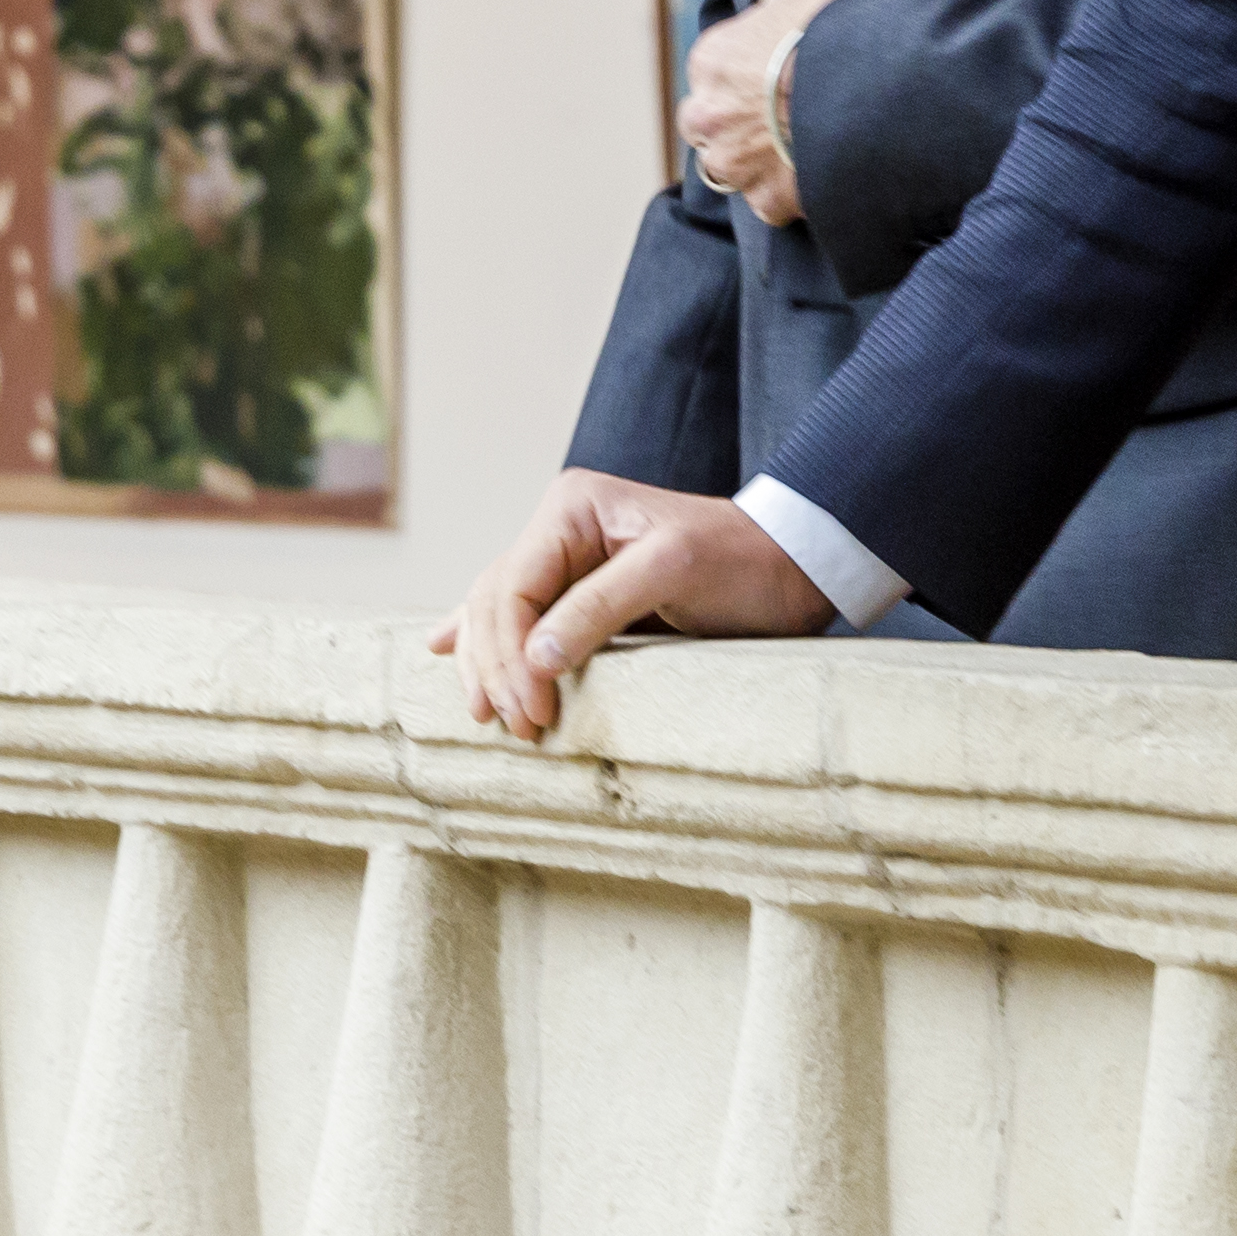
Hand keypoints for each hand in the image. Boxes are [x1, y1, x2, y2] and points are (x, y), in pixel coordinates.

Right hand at [430, 468, 838, 742]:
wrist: (793, 566)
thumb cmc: (741, 562)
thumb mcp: (673, 571)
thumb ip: (600, 607)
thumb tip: (533, 658)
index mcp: (570, 508)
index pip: (511, 587)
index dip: (509, 653)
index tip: (530, 712)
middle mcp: (558, 527)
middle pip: (494, 601)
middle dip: (494, 667)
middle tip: (516, 727)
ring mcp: (567, 558)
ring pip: (496, 612)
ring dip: (486, 664)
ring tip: (486, 713)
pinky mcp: (583, 590)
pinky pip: (517, 614)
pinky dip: (484, 638)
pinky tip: (444, 648)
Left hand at [679, 0, 866, 224]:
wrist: (871, 86)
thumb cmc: (839, 28)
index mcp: (712, 60)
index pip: (713, 71)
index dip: (744, 74)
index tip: (773, 77)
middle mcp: (708, 116)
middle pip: (706, 124)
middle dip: (732, 124)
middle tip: (775, 119)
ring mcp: (734, 163)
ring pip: (732, 168)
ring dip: (755, 161)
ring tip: (796, 151)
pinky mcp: (766, 200)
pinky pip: (772, 202)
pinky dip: (790, 194)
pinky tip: (818, 176)